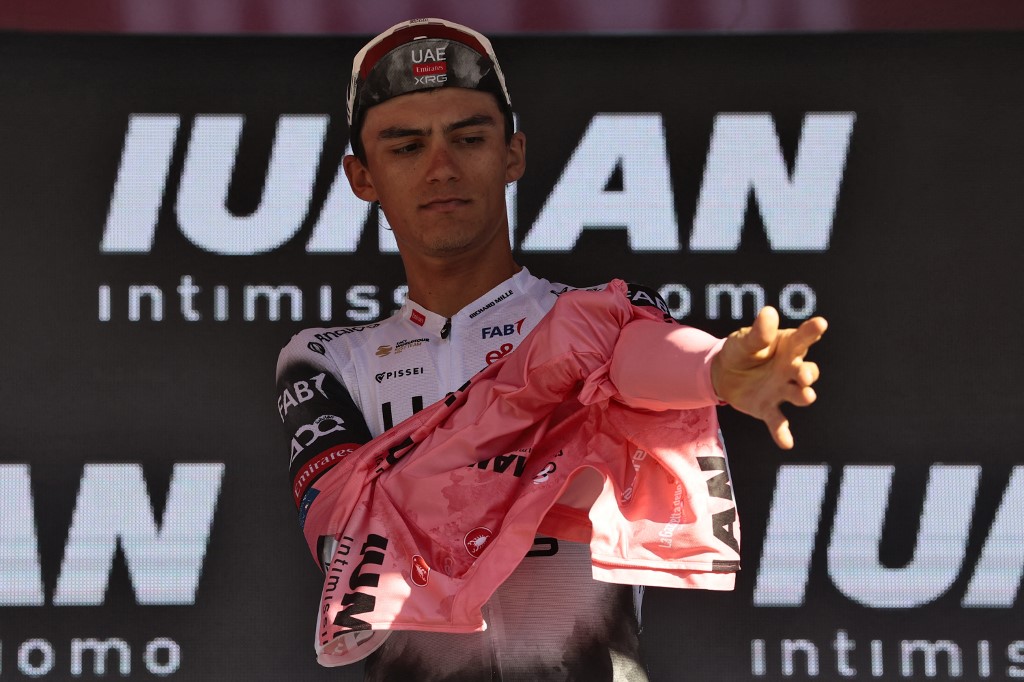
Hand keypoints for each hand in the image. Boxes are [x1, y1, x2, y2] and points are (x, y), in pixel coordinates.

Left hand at [710, 307, 827, 449]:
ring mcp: (782, 390)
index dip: (811, 331)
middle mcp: (791, 369)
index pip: (802, 338)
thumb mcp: (745, 340)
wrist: (723, 373)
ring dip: (803, 396)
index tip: (820, 323)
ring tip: (806, 396)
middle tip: (806, 374)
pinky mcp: (769, 408)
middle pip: (806, 371)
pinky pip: (778, 421)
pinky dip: (782, 433)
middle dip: (808, 373)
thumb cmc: (741, 350)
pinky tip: (786, 443)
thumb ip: (758, 332)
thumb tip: (768, 313)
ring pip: (798, 394)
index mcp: (788, 347)